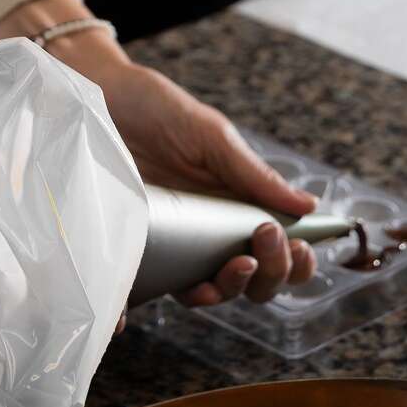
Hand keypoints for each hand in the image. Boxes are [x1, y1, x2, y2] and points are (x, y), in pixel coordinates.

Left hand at [84, 54, 317, 309]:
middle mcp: (212, 231)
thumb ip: (255, 174)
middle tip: (264, 242)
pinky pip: (144, 289)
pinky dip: (139, 307)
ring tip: (229, 268)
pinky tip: (137, 308)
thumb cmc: (158, 110)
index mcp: (240, 204)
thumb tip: (308, 206)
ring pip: (209, 291)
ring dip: (227, 290)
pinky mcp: (134, 250)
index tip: (299, 246)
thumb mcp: (212, 135)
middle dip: (270, 274)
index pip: (281, 247)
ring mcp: (175, 244)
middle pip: (253, 279)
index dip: (296, 259)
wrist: (98, 98)